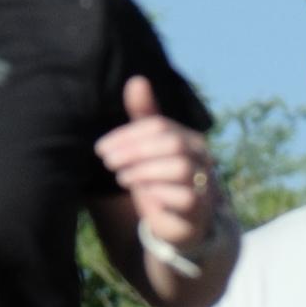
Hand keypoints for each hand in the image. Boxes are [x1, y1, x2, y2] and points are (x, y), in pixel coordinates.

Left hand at [95, 74, 221, 263]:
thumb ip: (144, 118)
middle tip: (108, 161)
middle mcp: (202, 159)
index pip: (159, 126)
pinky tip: (143, 193)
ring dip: (144, 171)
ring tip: (122, 177)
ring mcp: (204, 184)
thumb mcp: (149, 150)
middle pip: (171, 143)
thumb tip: (136, 79)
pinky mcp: (200, 211)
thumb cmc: (162, 183)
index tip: (101, 149)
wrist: (181, 227)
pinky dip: (160, 193)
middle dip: (134, 150)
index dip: (128, 135)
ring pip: (179, 168)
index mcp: (189, 139)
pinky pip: (186, 198)